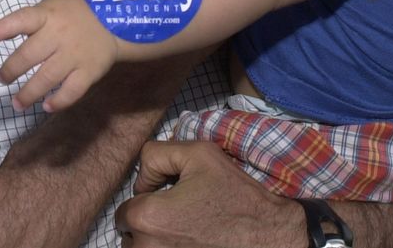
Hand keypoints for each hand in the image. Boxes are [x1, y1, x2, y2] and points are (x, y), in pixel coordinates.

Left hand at [0, 0, 117, 112]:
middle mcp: (59, 35)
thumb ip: (29, 20)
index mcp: (48, 15)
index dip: (3, 28)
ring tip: (17, 103)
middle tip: (2, 79)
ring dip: (29, 93)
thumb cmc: (73, 14)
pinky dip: (59, 102)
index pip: (22, 20)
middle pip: (30, 55)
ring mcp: (74, 54)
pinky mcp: (89, 71)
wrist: (114, 21)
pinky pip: (72, 90)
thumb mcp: (51, 6)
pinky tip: (47, 106)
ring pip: (47, 77)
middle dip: (11, 70)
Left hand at [115, 141, 300, 247]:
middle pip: (130, 234)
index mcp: (146, 217)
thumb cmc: (235, 194)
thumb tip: (142, 179)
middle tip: (179, 212)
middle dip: (148, 221)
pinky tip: (192, 242)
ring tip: (186, 229)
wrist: (269, 235)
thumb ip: (156, 153)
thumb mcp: (198, 153)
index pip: (124, 209)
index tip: (167, 195)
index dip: (145, 198)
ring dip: (155, 241)